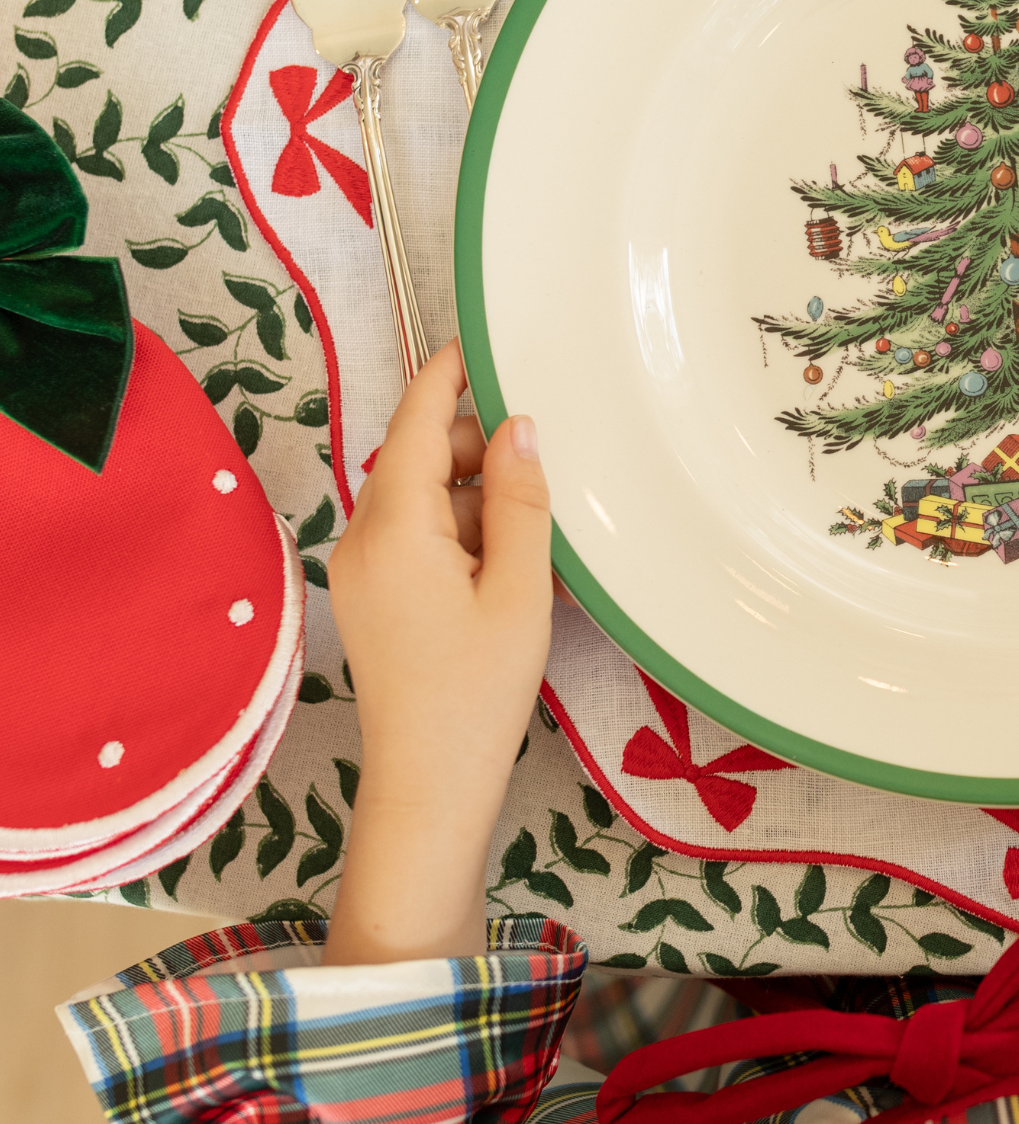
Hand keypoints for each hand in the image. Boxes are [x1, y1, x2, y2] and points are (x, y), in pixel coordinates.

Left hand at [324, 342, 553, 963]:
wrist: (430, 784)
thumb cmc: (476, 692)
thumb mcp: (519, 588)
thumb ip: (521, 500)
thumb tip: (520, 428)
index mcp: (393, 527)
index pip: (417, 421)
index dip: (448, 374)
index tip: (480, 339)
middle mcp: (363, 538)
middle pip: (422, 458)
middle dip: (483, 449)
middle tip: (550, 465)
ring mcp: (364, 570)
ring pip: (427, 498)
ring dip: (482, 498)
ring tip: (541, 536)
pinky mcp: (377, 597)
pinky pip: (422, 538)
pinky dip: (468, 534)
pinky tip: (515, 566)